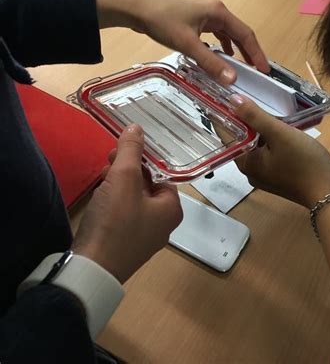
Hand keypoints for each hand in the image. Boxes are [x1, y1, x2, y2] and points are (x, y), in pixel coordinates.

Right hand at [73, 124, 182, 283]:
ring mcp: (142, 237)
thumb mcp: (123, 178)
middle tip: (108, 163)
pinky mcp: (123, 245)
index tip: (120, 153)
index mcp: (171, 210)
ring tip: (101, 180)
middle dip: (126, 171)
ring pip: (132, 199)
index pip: (162, 174)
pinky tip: (98, 200)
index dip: (142, 160)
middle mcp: (162, 225)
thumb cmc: (115, 222)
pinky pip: (121, 215)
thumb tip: (136, 127)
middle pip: (146, 185)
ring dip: (116, 185)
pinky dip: (111, 203)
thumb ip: (131, 150)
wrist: (89, 270)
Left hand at [96, 0, 269, 83]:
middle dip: (249, 52)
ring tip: (243, 67)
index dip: (257, 53)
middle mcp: (216, 11)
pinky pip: (217, 34)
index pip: (246, 34)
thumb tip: (232, 79)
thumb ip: (210, 62)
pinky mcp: (196, 19)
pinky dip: (222, 46)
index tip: (265, 70)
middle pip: (239, 33)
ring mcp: (206, 14)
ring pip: (228, 34)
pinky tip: (221, 56)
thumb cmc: (162, 22)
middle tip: (258, 71)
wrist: (137, 9)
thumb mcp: (187, 44)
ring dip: (236, 50)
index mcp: (219, 12)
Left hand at [229, 96, 329, 207]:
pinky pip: (269, 150)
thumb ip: (256, 116)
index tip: (229, 93)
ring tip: (269, 105)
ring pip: (257, 143)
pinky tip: (283, 124)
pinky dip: (273, 137)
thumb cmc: (305, 163)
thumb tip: (232, 99)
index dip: (227, 113)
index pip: (227, 134)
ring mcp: (265, 174)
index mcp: (245, 162)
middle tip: (252, 94)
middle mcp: (251, 170)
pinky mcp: (279, 174)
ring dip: (262, 127)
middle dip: (247, 118)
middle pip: (243, 138)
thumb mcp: (280, 134)